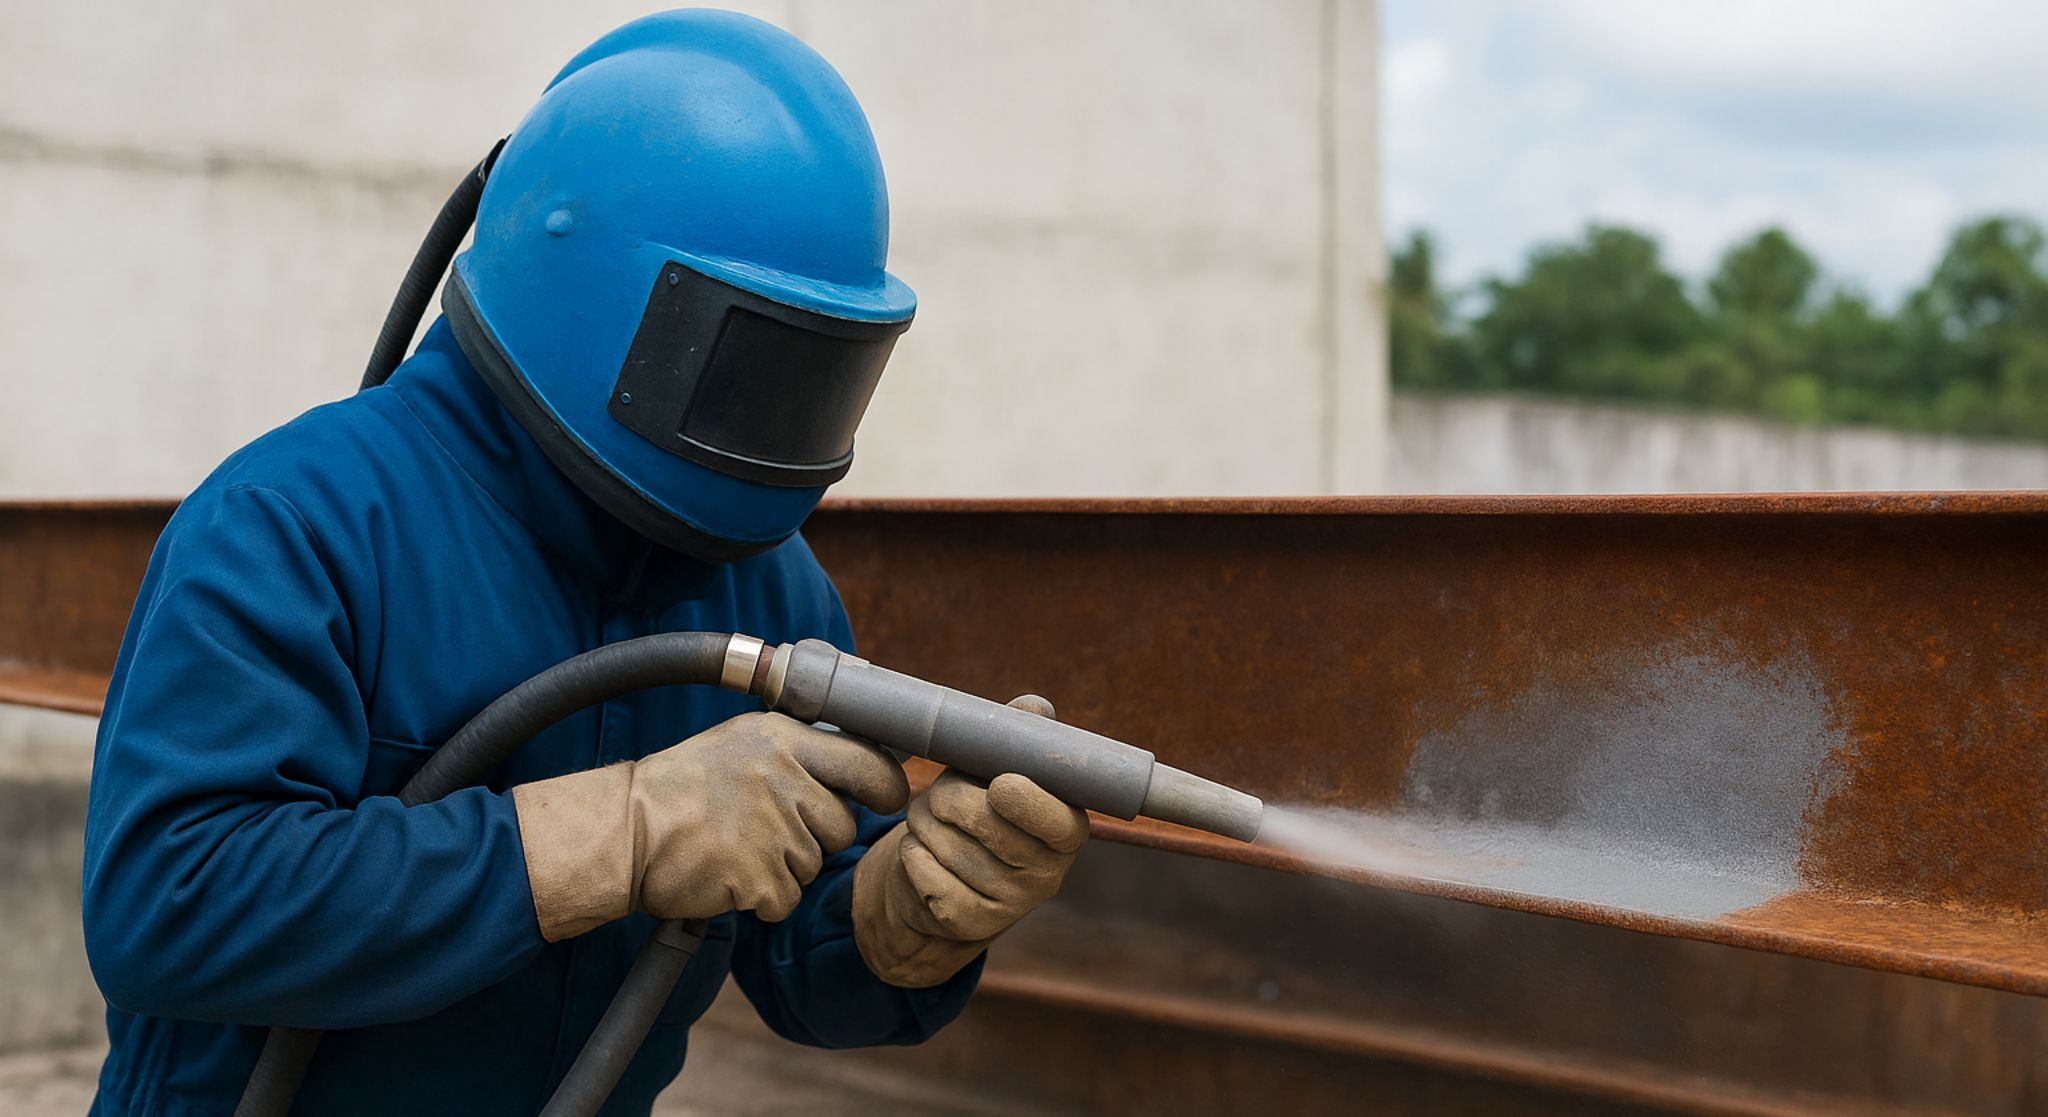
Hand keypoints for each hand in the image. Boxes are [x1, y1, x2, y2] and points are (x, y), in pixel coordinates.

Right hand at [514, 712, 907, 940]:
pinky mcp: (759, 875)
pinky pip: (786, 898)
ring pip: (814, 864)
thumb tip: (868, 762)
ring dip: (784, 867)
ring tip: (736, 846)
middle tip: (767, 829)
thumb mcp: (741, 744)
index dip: (886, 786)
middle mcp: (784, 778)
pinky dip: (762, 897)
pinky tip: (728, 874)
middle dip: (816, 837)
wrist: (623, 831)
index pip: (867, 761)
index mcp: (782, 739)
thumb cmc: (681, 788)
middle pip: (842, 826)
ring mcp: (773, 828)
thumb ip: (799, 751)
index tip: (889, 798)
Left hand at [851, 695, 1088, 986]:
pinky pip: (923, 871)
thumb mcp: (1000, 770)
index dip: (1028, 803)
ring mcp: (1007, 906)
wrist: (945, 883)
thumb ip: (1021, 736)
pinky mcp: (966, 924)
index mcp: (1067, 832)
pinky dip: (911, 852)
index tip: (1000, 784)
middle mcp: (1046, 875)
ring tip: (930, 821)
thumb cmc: (979, 811)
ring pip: (948, 845)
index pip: (1059, 822)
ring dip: (924, 822)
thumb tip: (1035, 709)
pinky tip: (922, 850)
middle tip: (941, 793)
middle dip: (950, 796)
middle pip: (986, 823)